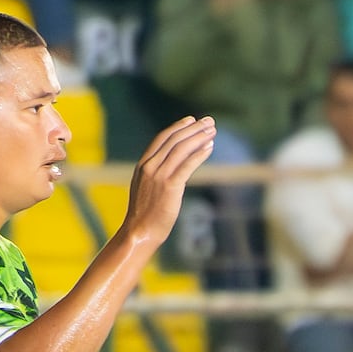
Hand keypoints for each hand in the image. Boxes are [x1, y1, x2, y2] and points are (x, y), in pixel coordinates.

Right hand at [119, 112, 218, 250]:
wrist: (140, 232)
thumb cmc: (145, 214)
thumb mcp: (146, 188)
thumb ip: (156, 174)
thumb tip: (173, 166)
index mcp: (143, 165)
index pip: (162, 138)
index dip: (178, 127)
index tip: (192, 120)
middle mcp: (150, 166)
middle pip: (174, 140)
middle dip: (193, 128)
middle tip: (209, 122)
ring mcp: (159, 176)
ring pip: (181, 149)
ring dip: (199, 137)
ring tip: (212, 131)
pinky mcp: (170, 186)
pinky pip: (187, 165)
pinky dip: (199, 154)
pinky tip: (209, 147)